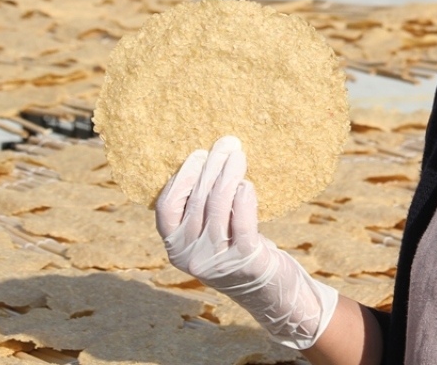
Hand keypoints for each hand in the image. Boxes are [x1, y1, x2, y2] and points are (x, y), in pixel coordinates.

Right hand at [156, 135, 337, 349]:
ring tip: (239, 156)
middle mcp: (190, 257)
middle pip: (196, 201)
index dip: (181, 177)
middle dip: (212, 166)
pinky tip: (247, 185)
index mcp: (174, 248)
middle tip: (226, 143)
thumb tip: (209, 158)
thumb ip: (202, 208)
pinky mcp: (245, 261)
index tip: (198, 154)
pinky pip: (242, 223)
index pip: (166, 208)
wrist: (270, 293)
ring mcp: (216, 261)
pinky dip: (244, 200)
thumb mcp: (212, 234)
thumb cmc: (239, 252)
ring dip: (229, 175)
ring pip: (218, 207)